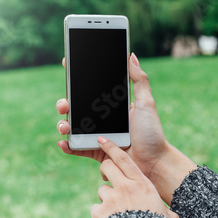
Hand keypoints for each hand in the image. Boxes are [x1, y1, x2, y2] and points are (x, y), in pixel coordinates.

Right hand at [56, 53, 196, 203]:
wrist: (154, 162)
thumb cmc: (152, 133)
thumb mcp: (147, 103)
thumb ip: (139, 80)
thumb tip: (130, 55)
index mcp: (111, 107)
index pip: (91, 90)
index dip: (77, 80)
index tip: (68, 66)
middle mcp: (102, 120)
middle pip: (76, 108)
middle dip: (64, 104)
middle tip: (64, 104)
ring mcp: (97, 136)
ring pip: (73, 128)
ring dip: (63, 125)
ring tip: (65, 126)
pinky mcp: (96, 153)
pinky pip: (77, 149)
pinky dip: (68, 147)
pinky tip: (63, 142)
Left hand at [90, 136, 180, 217]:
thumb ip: (167, 212)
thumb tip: (173, 215)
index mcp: (142, 185)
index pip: (124, 159)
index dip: (111, 147)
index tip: (101, 139)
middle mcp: (125, 188)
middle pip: (107, 167)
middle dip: (106, 170)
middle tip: (111, 180)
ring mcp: (110, 199)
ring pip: (101, 189)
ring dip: (107, 198)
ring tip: (117, 213)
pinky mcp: (99, 213)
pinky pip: (95, 208)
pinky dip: (101, 215)